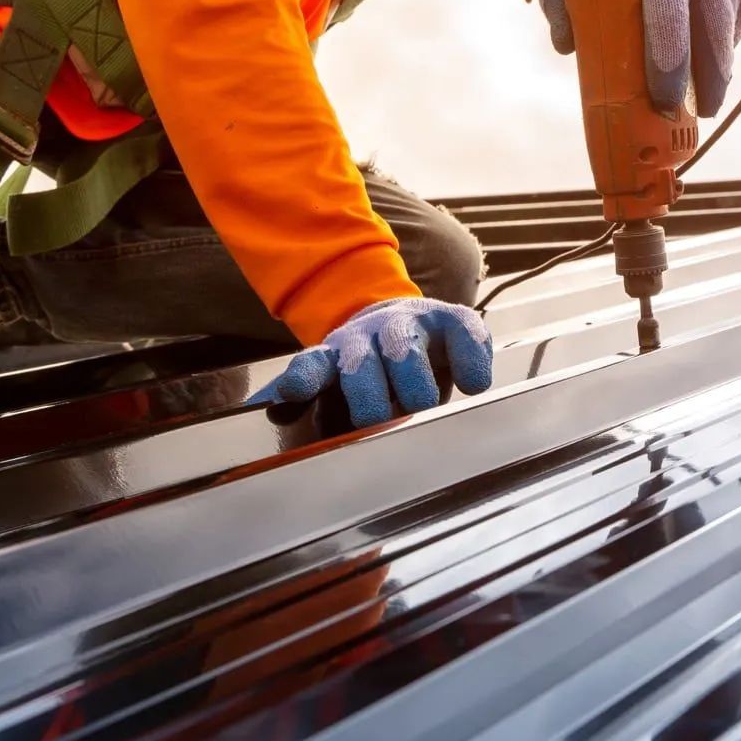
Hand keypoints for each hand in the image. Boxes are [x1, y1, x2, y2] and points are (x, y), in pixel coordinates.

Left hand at [250, 297, 491, 428]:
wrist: (409, 320)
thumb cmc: (369, 365)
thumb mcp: (334, 379)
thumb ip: (303, 390)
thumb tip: (266, 408)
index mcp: (336, 355)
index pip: (313, 364)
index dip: (304, 378)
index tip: (292, 393)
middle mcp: (371, 337)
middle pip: (360, 361)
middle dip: (365, 390)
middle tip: (375, 419)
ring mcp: (412, 326)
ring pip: (404, 348)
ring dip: (410, 377)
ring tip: (421, 403)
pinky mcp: (455, 320)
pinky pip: (465, 334)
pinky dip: (470, 358)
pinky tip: (474, 384)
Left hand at [540, 0, 740, 115]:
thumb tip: (567, 46)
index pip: (670, 19)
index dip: (670, 68)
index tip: (666, 100)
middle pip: (714, 30)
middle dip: (712, 80)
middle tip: (701, 111)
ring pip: (735, 20)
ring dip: (723, 55)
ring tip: (706, 79)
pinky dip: (736, 26)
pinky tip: (720, 41)